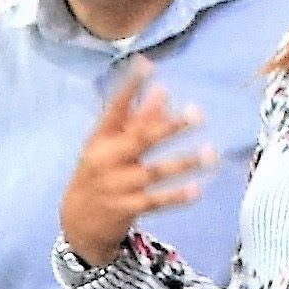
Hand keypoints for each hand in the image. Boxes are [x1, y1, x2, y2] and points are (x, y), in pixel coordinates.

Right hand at [57, 66, 209, 270]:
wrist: (77, 223)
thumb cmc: (100, 174)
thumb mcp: (109, 146)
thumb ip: (135, 120)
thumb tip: (163, 90)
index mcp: (101, 141)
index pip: (115, 110)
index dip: (130, 88)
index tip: (147, 65)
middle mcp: (106, 161)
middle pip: (139, 141)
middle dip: (168, 127)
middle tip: (197, 112)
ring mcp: (116, 187)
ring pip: (154, 172)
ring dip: (184, 163)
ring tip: (211, 155)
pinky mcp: (125, 209)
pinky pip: (155, 201)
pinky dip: (176, 197)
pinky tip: (197, 190)